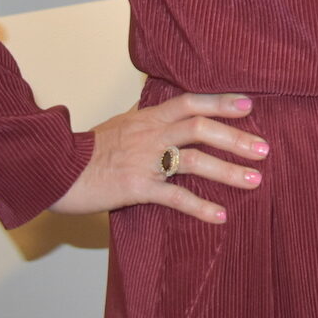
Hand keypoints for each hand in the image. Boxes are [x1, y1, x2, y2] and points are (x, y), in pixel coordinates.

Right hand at [50, 92, 267, 223]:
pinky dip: (200, 206)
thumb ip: (144, 120)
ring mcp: (144, 161)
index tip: (249, 106)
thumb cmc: (85, 151)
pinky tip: (220, 215)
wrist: (53, 169)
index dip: (220, 102)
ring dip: (228, 171)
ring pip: (194, 161)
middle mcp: (150, 135)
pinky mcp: (136, 188)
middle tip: (264, 150)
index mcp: (146, 118)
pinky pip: (175, 197)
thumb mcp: (118, 124)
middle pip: (200, 129)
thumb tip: (162, 112)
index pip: (190, 102)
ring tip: (255, 180)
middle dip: (235, 138)